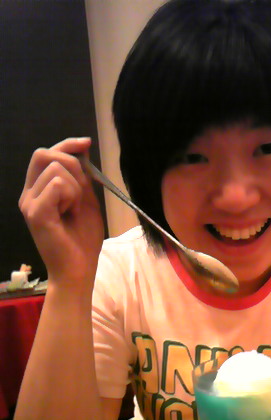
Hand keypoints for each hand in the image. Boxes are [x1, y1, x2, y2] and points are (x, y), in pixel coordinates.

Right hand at [19, 137, 104, 287]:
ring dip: (75, 187)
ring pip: (55, 169)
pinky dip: (71, 196)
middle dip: (71, 165)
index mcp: (38, 191)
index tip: (86, 143)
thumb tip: (82, 150)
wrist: (79, 270)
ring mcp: (29, 203)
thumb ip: (82, 178)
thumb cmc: (83, 240)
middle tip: (81, 193)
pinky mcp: (35, 212)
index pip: (45, 154)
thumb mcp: (86, 201)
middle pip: (44, 154)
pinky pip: (56, 184)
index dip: (66, 144)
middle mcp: (28, 194)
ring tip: (74, 210)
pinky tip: (70, 213)